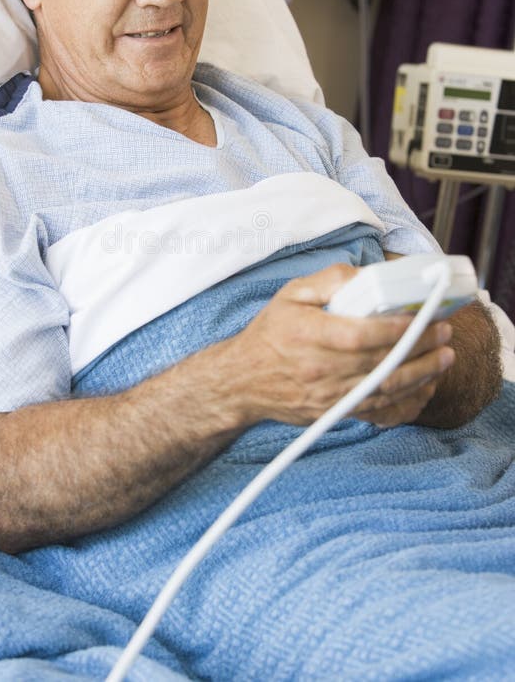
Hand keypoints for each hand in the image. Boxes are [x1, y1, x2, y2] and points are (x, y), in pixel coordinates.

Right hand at [228, 263, 454, 428]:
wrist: (243, 381)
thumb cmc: (269, 334)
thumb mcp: (291, 295)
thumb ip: (329, 281)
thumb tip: (365, 275)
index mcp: (308, 336)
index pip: (359, 335)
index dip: (394, 329)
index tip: (419, 319)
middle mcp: (320, 369)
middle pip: (379, 362)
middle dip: (419, 348)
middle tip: (443, 334)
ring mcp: (328, 395)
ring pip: (384, 388)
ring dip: (420, 375)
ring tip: (444, 358)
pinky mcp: (334, 412)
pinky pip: (377, 410)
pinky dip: (405, 401)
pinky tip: (424, 387)